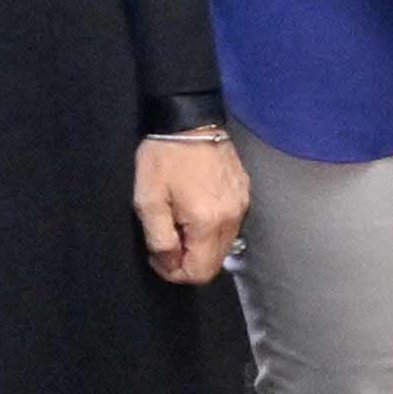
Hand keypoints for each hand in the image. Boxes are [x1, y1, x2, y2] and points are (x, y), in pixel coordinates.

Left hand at [135, 130, 250, 283]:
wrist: (190, 121)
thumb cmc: (163, 159)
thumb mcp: (148, 201)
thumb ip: (160, 239)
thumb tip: (170, 262)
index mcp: (208, 222)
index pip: (200, 272)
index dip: (174, 273)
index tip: (157, 255)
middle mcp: (232, 218)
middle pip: (215, 263)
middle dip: (188, 261)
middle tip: (165, 242)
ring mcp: (242, 205)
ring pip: (223, 245)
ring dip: (200, 245)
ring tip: (178, 223)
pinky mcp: (244, 193)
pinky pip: (230, 225)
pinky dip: (211, 228)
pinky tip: (194, 209)